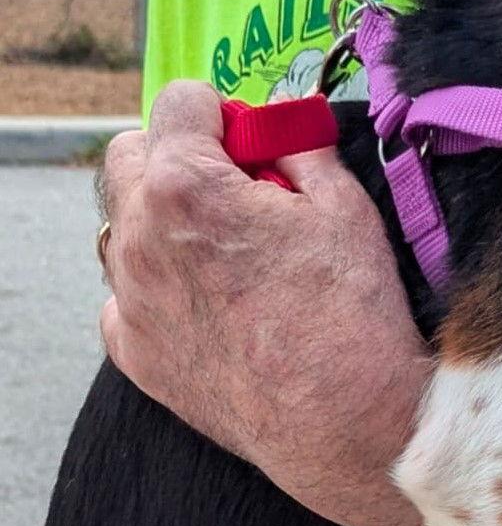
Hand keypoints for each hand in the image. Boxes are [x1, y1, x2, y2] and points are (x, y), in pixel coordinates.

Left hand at [100, 81, 433, 525]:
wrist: (346, 423)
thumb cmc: (351, 317)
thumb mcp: (344, 205)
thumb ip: (299, 149)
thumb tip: (285, 132)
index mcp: (185, 185)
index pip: (180, 102)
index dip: (225, 115)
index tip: (252, 143)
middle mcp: (139, 238)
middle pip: (130, 157)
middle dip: (178, 158)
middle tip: (236, 191)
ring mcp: (130, 300)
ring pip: (127, 229)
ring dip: (167, 224)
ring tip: (231, 258)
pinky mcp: (135, 352)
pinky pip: (127, 298)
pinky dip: (161, 290)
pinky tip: (215, 306)